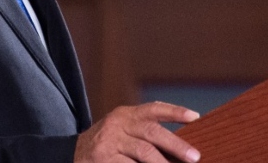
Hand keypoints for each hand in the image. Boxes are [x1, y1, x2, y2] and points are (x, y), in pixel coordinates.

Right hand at [74, 102, 200, 162]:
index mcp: (126, 114)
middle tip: (194, 157)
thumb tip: (181, 147)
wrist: (72, 155)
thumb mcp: (122, 130)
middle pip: (152, 132)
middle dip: (176, 145)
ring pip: (144, 153)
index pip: (153, 108)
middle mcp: (117, 124)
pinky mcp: (104, 161)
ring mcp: (109, 143)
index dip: (175, 112)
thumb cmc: (108, 144)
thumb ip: (144, 131)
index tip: (195, 117)